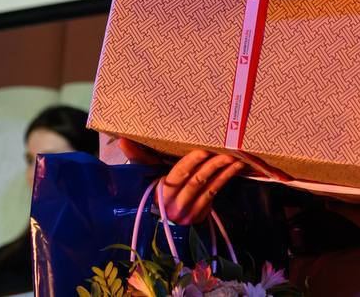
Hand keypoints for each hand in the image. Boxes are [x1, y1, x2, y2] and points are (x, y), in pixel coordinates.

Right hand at [117, 141, 243, 223]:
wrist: (167, 220)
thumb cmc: (160, 189)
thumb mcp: (150, 175)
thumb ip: (140, 157)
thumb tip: (122, 139)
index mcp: (160, 190)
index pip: (176, 176)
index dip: (190, 163)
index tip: (202, 151)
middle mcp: (174, 202)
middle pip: (196, 181)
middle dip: (212, 165)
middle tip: (226, 151)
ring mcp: (189, 210)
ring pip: (208, 187)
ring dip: (223, 171)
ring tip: (235, 157)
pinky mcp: (201, 213)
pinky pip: (215, 193)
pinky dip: (227, 179)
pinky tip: (236, 168)